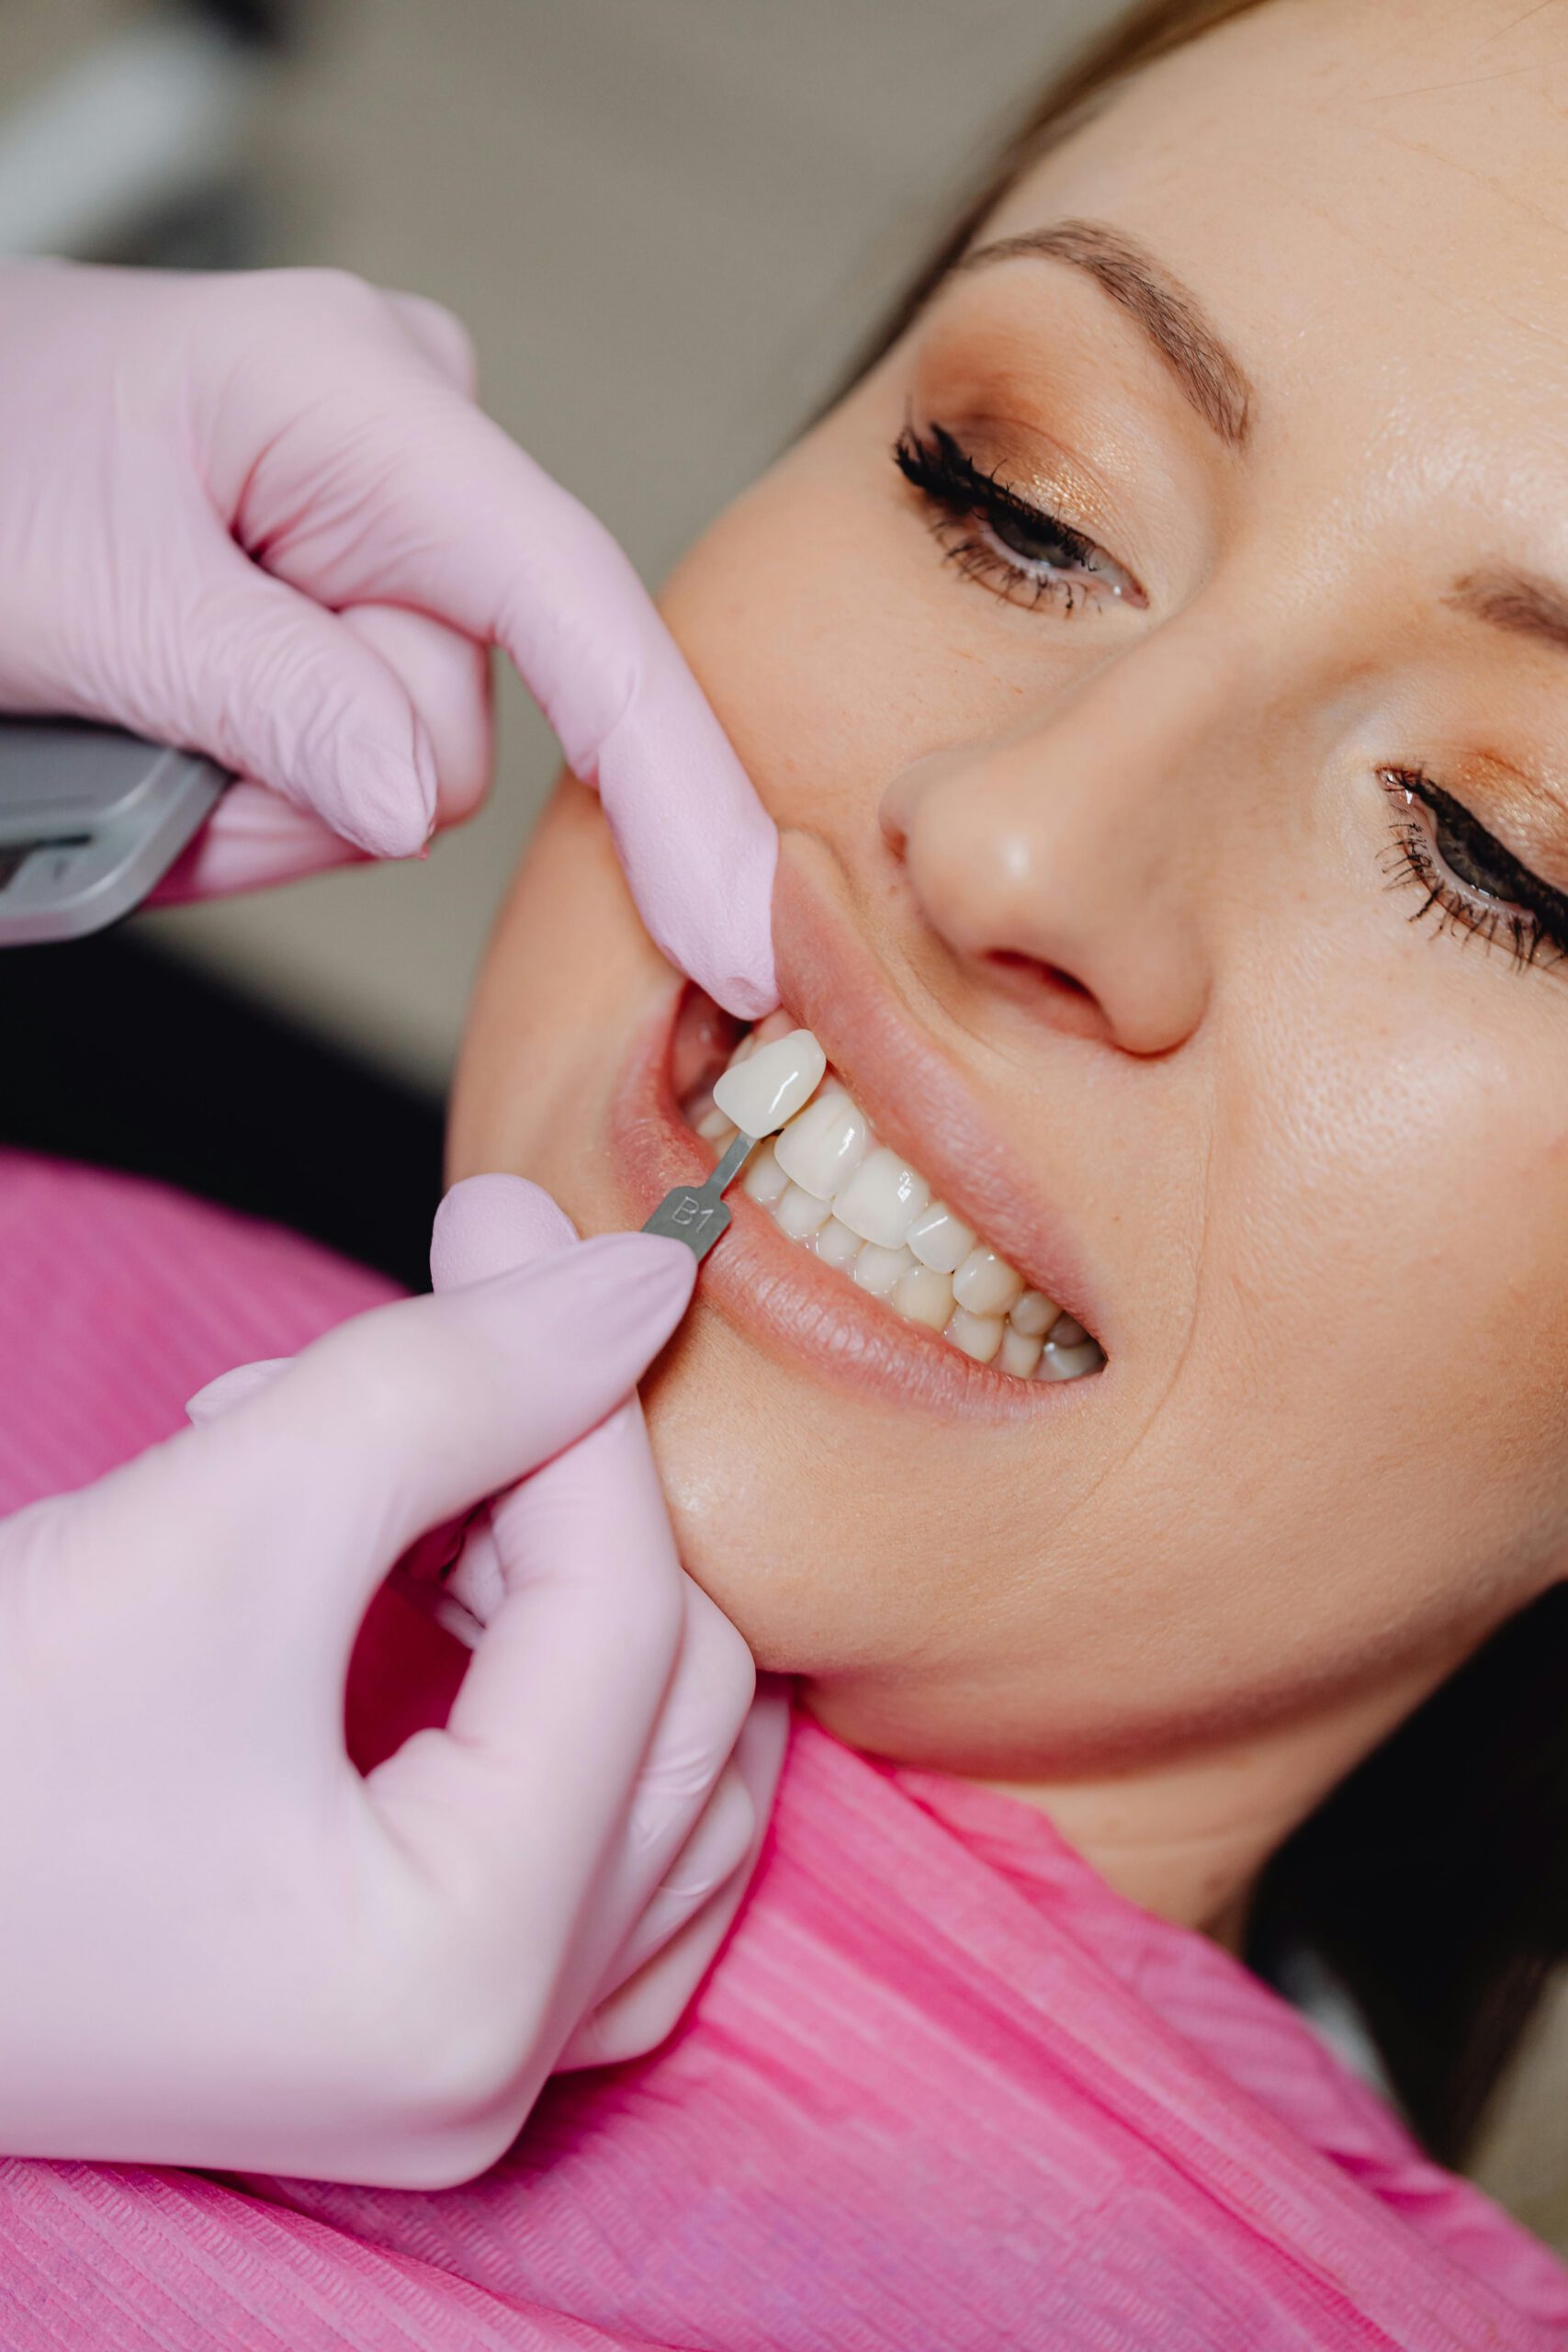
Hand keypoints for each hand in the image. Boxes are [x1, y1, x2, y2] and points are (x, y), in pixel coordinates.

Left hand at [0, 260, 775, 1015]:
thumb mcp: (87, 594)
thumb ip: (272, 696)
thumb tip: (415, 798)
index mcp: (364, 400)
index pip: (574, 611)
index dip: (667, 783)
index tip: (732, 933)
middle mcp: (405, 455)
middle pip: (450, 728)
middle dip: (299, 784)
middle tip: (139, 734)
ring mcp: (378, 531)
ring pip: (392, 768)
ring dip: (252, 799)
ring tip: (123, 721)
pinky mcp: (343, 602)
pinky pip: (345, 760)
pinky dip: (243, 790)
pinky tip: (156, 728)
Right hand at [0, 1181, 776, 2184]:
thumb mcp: (215, 1525)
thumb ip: (452, 1387)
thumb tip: (637, 1286)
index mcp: (463, 1978)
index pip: (625, 1620)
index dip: (582, 1397)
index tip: (513, 1233)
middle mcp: (492, 2066)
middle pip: (670, 1698)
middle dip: (563, 1490)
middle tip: (440, 1344)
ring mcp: (449, 2068)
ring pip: (643, 1764)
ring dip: (549, 1574)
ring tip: (381, 1465)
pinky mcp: (399, 2026)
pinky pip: (575, 1835)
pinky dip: (529, 1677)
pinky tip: (425, 1566)